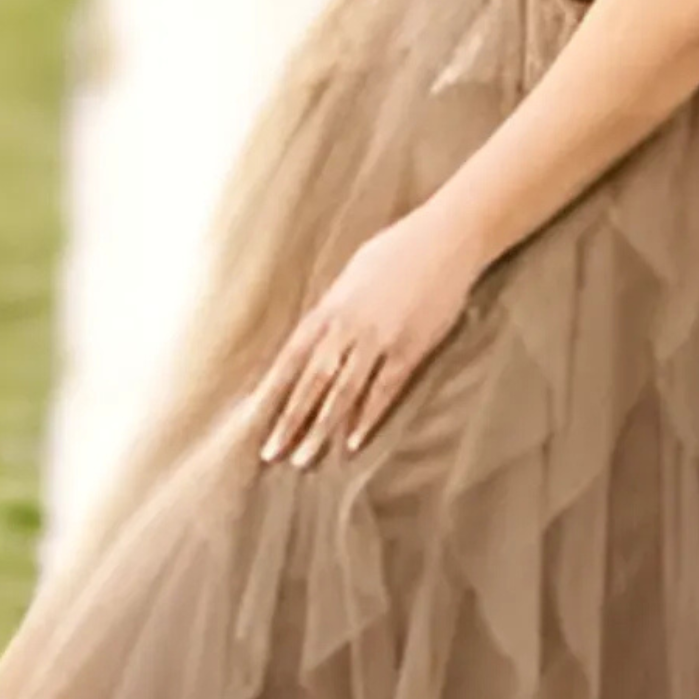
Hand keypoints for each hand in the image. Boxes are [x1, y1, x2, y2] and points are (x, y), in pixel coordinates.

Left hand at [253, 205, 485, 466]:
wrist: (445, 239)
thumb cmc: (397, 250)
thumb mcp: (352, 275)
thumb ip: (333, 309)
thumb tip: (315, 336)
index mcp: (329, 307)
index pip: (291, 357)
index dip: (272, 391)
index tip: (253, 419)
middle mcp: (348, 326)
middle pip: (312, 382)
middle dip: (290, 420)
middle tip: (272, 453)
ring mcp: (379, 340)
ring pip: (343, 393)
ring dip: (322, 428)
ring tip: (305, 459)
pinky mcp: (410, 349)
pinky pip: (384, 391)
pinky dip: (367, 418)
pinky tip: (352, 442)